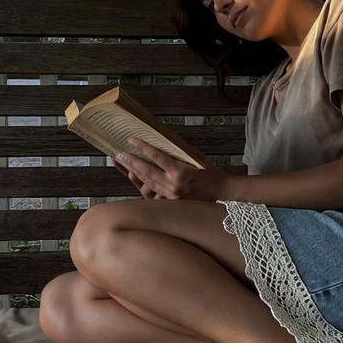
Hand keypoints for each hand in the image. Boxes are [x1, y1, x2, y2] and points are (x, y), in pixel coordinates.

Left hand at [112, 142, 229, 200]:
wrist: (223, 190)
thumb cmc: (211, 173)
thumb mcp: (194, 160)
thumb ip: (176, 158)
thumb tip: (157, 150)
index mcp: (180, 172)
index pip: (157, 157)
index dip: (143, 147)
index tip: (131, 140)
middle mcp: (174, 186)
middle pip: (146, 172)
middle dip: (131, 162)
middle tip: (119, 154)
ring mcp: (171, 196)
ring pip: (147, 183)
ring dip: (134, 173)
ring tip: (123, 164)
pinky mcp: (172, 202)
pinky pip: (153, 194)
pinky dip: (144, 186)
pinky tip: (136, 179)